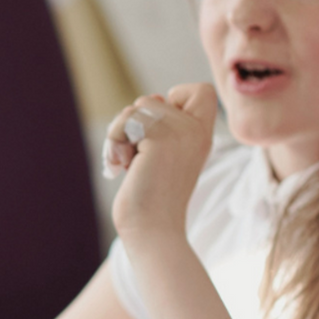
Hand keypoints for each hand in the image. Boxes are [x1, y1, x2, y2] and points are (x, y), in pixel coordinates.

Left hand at [109, 84, 216, 246]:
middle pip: (153, 98)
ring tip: (132, 163)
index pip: (202, 91)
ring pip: (136, 108)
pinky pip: (126, 121)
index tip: (165, 129)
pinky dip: (116, 141)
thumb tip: (154, 98)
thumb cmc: (153, 195)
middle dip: (135, 125)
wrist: (152, 227)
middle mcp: (196, 131)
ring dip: (122, 134)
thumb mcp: (165, 153)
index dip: (178, 97)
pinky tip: (124, 166)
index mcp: (202, 135)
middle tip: (140, 156)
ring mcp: (180, 133)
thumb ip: (164, 124)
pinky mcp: (159, 140)